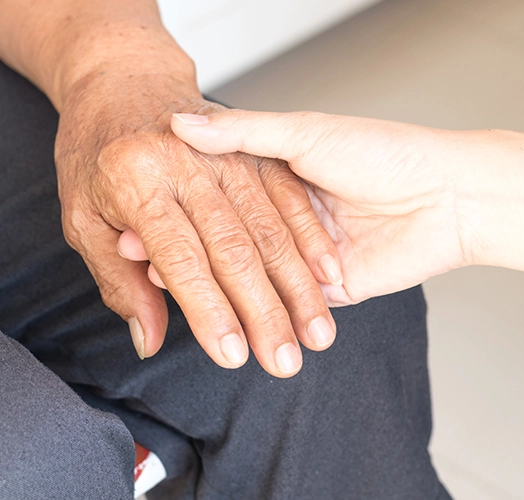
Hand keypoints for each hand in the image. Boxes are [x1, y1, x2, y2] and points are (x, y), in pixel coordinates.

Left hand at [55, 76, 339, 377]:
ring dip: (298, 286)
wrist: (123, 78)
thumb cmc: (97, 151)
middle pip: (234, 250)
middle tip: (284, 362)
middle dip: (264, 312)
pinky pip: (291, 199)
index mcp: (137, 181)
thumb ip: (117, 280)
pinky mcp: (258, 150)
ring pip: (271, 229)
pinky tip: (331, 275)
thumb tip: (148, 340)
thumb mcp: (83, 215)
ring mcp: (229, 155)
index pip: (180, 259)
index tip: (231, 355)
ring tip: (316, 334)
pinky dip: (312, 240)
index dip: (208, 311)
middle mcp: (189, 167)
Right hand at [168, 111, 469, 305]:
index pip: (214, 200)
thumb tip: (183, 123)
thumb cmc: (383, 155)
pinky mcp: (327, 292)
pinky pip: (285, 304)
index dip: (177, 209)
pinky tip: (217, 309)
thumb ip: (245, 135)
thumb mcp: (305, 133)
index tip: (140, 216)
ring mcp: (304, 260)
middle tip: (140, 253)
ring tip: (164, 283)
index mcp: (279, 183)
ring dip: (211, 285)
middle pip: (226, 243)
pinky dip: (254, 307)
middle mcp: (287, 223)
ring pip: (251, 278)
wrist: (446, 196)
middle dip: (185, 250)